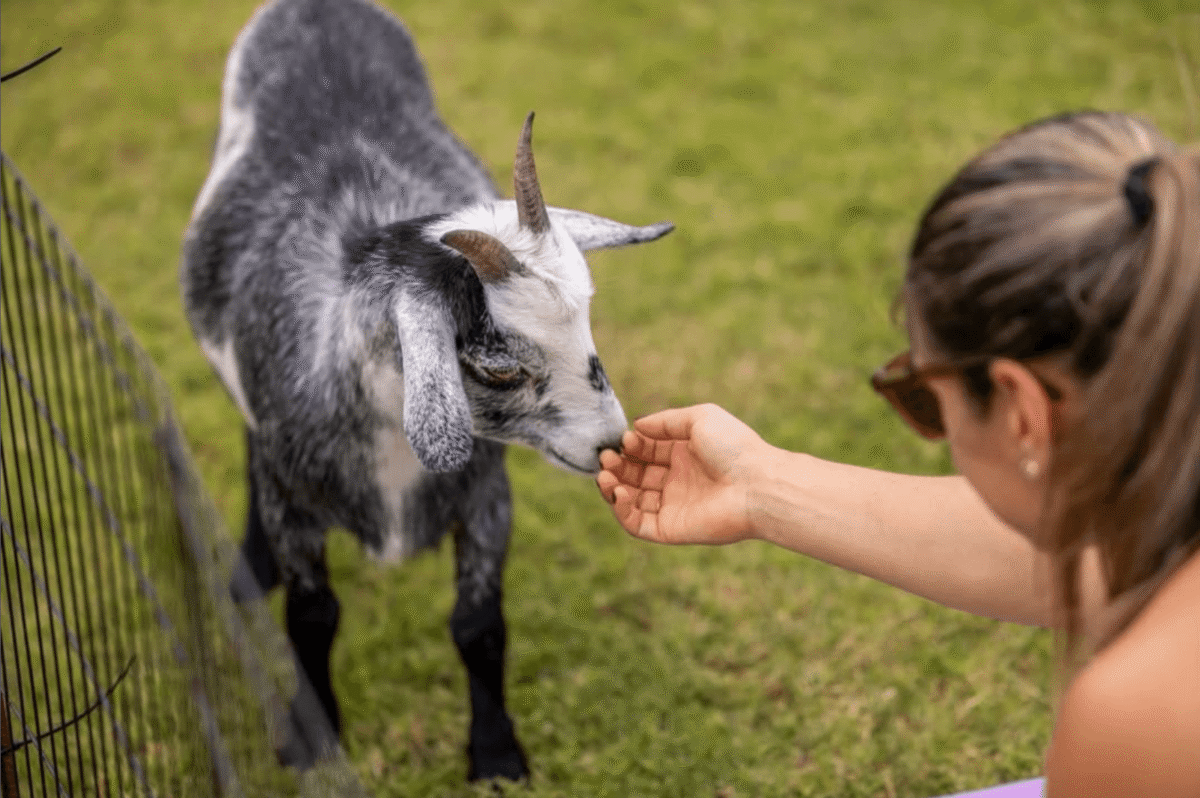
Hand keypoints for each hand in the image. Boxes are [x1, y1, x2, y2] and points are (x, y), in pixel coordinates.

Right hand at [596, 403, 770, 544]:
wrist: (758, 484)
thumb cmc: (735, 447)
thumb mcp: (700, 419)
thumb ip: (665, 421)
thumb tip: (636, 428)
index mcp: (685, 456)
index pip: (646, 452)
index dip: (630, 446)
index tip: (624, 440)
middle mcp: (677, 482)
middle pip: (634, 476)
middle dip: (616, 466)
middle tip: (606, 458)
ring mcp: (673, 507)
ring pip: (631, 501)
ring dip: (612, 488)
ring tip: (605, 475)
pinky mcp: (670, 529)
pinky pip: (637, 524)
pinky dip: (621, 511)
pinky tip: (619, 492)